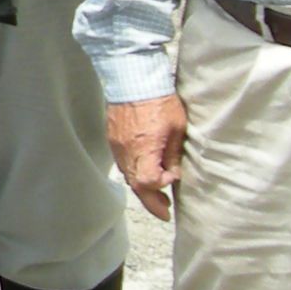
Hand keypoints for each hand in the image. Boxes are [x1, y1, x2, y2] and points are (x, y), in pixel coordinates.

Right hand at [105, 95, 186, 219]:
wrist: (133, 78)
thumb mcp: (177, 128)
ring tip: (157, 194)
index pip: (148, 183)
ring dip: (142, 187)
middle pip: (135, 185)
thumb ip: (173, 154)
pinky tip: (144, 170)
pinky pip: (123, 163)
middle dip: (151, 201)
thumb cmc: (159, 100)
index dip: (161, 187)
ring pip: (128, 175)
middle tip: (164, 211)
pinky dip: (134, 172)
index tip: (173, 179)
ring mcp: (117, 146)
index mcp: (144, 149)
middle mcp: (127, 151)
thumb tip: (172, 173)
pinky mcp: (113, 139)